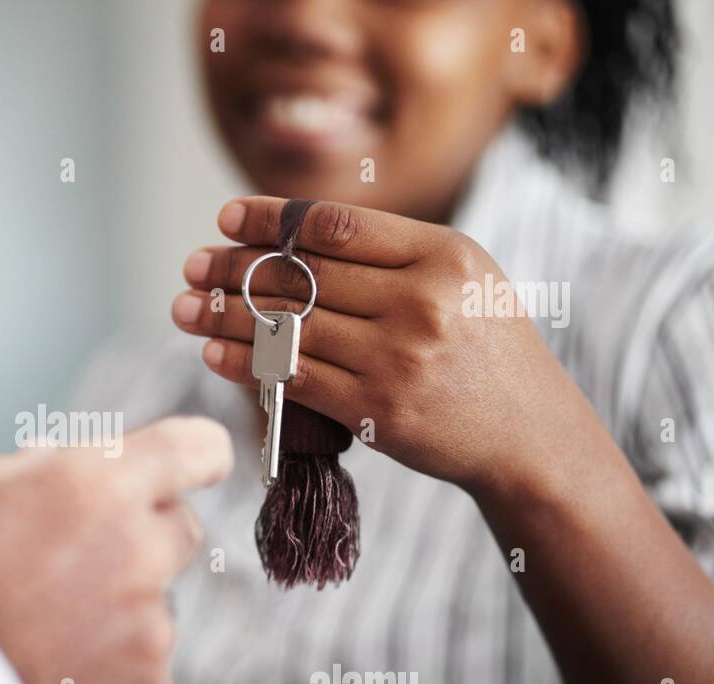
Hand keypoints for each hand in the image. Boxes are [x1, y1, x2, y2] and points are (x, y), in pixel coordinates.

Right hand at [0, 416, 233, 683]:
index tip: (196, 464)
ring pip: (154, 610)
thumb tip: (69, 461)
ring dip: (114, 620)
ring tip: (40, 646)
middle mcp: (135, 556)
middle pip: (180, 530)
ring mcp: (147, 635)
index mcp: (92, 491)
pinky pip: (142, 679)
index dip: (194, 455)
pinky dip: (107, 683)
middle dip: (141, 540)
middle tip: (73, 572)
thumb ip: (34, 473)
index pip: (193, 449)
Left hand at [174, 197, 592, 496]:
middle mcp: (421, 301)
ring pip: (289, 327)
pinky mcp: (377, 411)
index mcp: (443, 255)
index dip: (272, 219)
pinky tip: (213, 352)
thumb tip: (296, 237)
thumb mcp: (464, 279)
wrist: (528, 435)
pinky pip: (294, 378)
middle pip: (303, 275)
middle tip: (192, 265)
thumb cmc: (486, 350)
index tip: (227, 217)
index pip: (336, 226)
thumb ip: (394, 254)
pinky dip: (246, 364)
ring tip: (185, 308)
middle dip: (234, 268)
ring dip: (225, 316)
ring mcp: (398, 358)